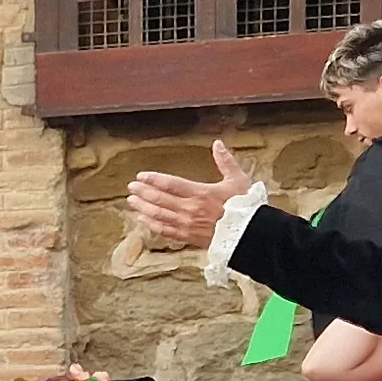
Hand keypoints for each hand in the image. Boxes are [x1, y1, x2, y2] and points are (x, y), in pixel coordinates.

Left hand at [125, 141, 255, 246]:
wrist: (250, 233)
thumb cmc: (245, 206)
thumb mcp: (237, 179)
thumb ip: (225, 161)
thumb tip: (217, 143)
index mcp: (201, 193)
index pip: (170, 184)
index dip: (153, 179)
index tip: (141, 176)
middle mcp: (190, 208)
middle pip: (160, 199)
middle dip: (143, 192)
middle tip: (131, 187)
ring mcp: (187, 224)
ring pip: (159, 215)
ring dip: (143, 207)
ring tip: (131, 201)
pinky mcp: (188, 237)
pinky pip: (165, 231)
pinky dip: (152, 225)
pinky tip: (143, 219)